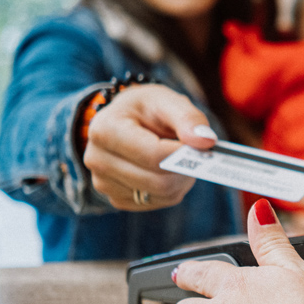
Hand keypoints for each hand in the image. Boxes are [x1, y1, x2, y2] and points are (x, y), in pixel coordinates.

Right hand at [83, 84, 216, 210]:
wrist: (126, 121)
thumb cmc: (146, 109)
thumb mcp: (167, 101)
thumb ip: (188, 118)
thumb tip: (206, 141)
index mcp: (105, 130)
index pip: (153, 155)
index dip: (184, 153)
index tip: (204, 145)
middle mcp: (97, 160)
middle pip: (158, 181)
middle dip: (185, 169)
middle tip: (196, 152)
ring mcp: (104, 183)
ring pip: (161, 195)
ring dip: (181, 179)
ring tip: (180, 157)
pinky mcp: (116, 199)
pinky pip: (157, 203)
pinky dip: (171, 189)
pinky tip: (167, 170)